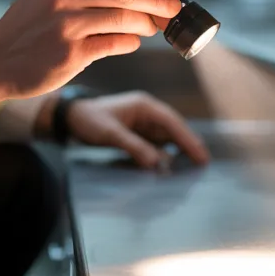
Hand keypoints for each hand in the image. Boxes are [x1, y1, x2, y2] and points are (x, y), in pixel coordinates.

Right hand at [0, 0, 181, 108]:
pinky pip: (116, 44)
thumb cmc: (24, 29)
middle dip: (157, 0)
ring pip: (125, 19)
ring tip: (154, 27)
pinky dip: (130, 42)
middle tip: (172, 6)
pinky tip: (132, 42)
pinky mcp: (72, 54)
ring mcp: (67, 26)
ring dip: (147, 23)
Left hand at [65, 91, 209, 168]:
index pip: (172, 122)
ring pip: (167, 139)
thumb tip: (157, 163)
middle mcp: (148, 114)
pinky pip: (156, 146)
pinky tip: (171, 167)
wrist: (71, 119)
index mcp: (145, 106)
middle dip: (188, 145)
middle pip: (174, 131)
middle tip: (203, 164)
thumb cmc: (89, 120)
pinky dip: (164, 155)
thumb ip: (134, 147)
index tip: (199, 153)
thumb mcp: (110, 133)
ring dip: (178, 151)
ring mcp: (144, 125)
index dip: (188, 138)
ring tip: (193, 168)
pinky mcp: (138, 135)